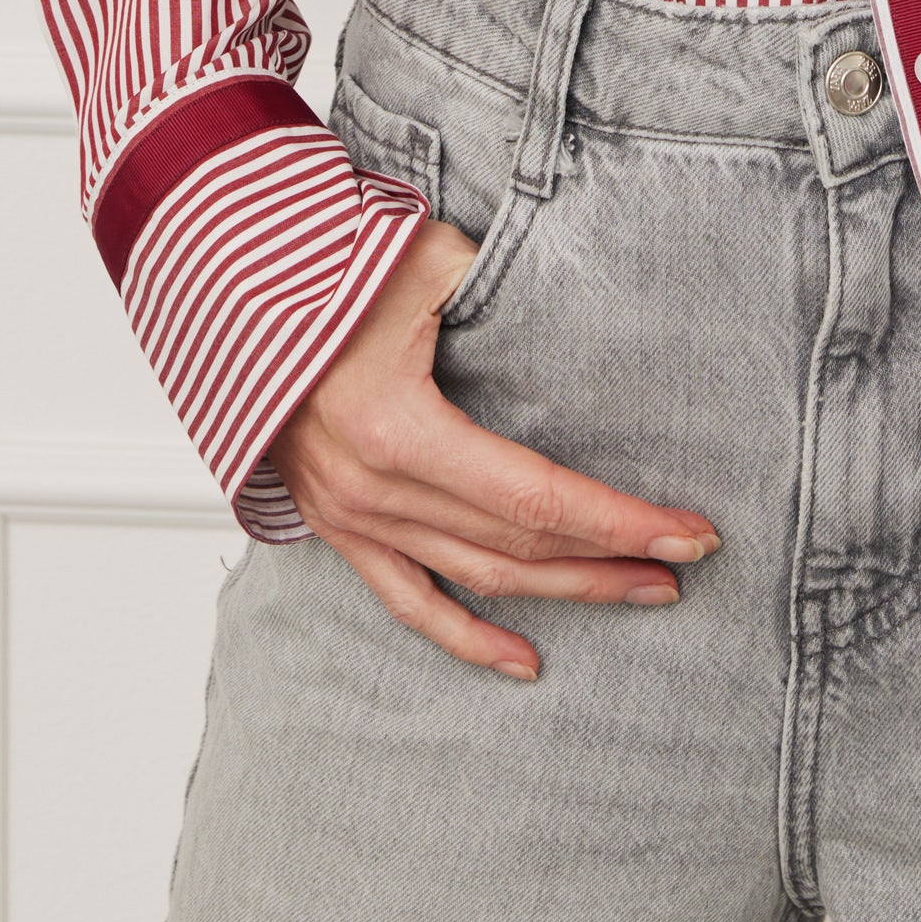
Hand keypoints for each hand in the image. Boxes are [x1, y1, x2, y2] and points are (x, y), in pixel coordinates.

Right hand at [269, 216, 719, 677]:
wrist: (231, 290)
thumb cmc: (328, 264)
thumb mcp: (427, 261)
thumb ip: (503, 287)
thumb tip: (580, 299)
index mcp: (397, 428)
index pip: (535, 496)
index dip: (618, 520)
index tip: (689, 530)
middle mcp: (374, 488)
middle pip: (518, 544)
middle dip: (611, 558)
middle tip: (685, 564)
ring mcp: (354, 516)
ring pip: (478, 577)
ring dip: (564, 592)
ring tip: (640, 594)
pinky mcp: (340, 525)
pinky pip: (409, 600)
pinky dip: (467, 636)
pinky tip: (524, 660)